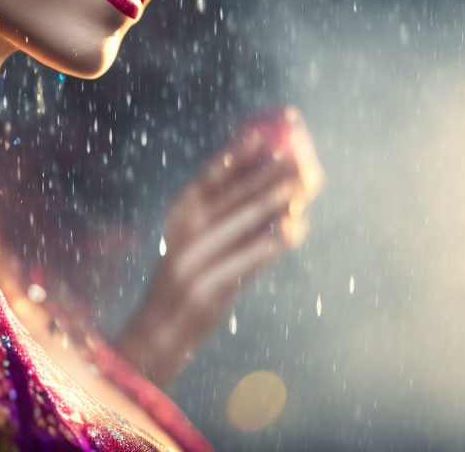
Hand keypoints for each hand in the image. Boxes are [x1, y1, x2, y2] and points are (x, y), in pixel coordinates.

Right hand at [113, 107, 323, 387]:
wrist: (160, 330)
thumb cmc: (187, 275)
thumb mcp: (193, 236)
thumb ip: (225, 211)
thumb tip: (269, 180)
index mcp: (180, 213)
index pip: (210, 175)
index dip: (237, 152)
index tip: (264, 135)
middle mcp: (185, 231)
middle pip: (234, 194)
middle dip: (270, 174)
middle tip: (299, 159)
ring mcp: (195, 260)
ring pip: (245, 221)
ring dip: (279, 200)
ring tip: (304, 185)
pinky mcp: (210, 287)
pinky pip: (251, 258)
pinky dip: (276, 241)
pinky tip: (297, 228)